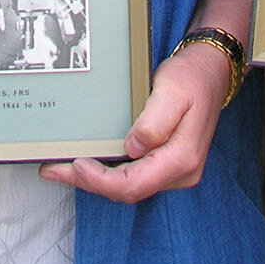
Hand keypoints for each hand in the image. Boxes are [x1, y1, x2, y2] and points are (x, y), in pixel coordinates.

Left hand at [39, 36, 228, 202]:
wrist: (210, 72)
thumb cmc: (192, 79)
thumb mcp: (173, 92)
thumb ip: (154, 122)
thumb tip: (133, 147)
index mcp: (181, 159)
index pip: (133, 185)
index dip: (100, 180)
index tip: (76, 166)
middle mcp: (178, 172)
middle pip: (126, 190)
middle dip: (87, 182)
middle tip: (53, 169)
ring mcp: (172, 170)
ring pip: (127, 186)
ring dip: (93, 180)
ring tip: (60, 169)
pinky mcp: (164, 163)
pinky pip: (131, 176)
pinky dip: (106, 173)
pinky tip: (87, 165)